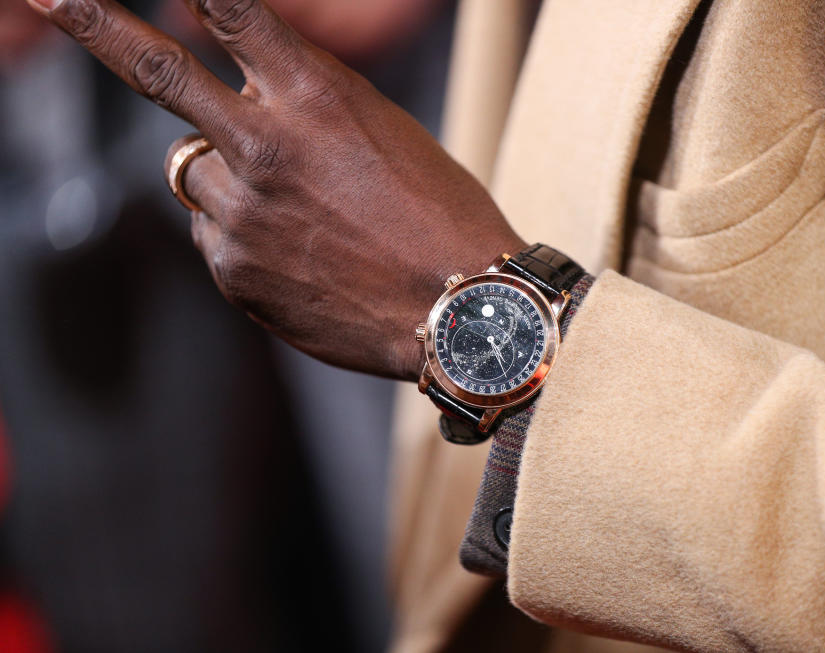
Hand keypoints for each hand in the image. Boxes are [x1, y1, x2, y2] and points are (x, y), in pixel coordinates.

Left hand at [26, 0, 525, 380]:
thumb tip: (247, 94)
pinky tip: (299, 253)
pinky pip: (210, 233)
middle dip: (94, 23)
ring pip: (192, 172)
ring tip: (296, 209)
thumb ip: (307, 102)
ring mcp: (243, 215)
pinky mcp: (234, 272)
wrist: (462, 313)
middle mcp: (266, 148)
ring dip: (224, 176)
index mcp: (316, 98)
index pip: (228, 8)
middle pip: (157, 73)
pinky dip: (240, 233)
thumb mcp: (385, 131)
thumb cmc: (440, 218)